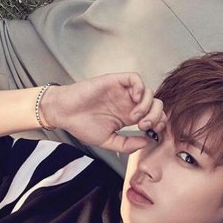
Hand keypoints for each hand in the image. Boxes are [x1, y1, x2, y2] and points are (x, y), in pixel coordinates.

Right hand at [43, 74, 166, 153]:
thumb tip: (147, 142)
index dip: (158, 123)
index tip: (153, 133)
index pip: (153, 116)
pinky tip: (134, 100)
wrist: (63, 113)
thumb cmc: (81, 125)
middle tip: (144, 126)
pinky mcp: (114, 81)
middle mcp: (128, 103)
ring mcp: (122, 91)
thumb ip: (127, 144)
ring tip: (134, 117)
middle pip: (155, 104)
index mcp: (128, 116)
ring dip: (147, 106)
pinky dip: (140, 88)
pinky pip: (135, 78)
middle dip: (155, 116)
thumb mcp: (107, 141)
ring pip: (148, 92)